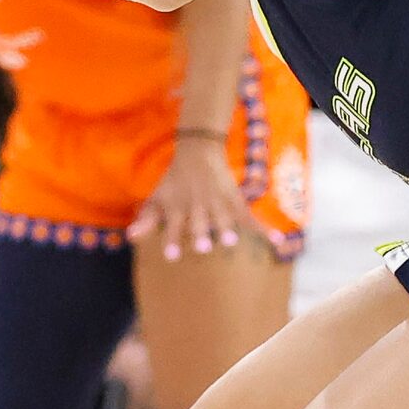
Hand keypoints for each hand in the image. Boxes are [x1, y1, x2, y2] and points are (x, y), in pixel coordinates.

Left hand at [130, 140, 252, 262]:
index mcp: (178, 208)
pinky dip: (264, 229)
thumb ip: (146, 220)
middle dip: (201, 234)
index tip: (172, 257)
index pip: (172, 226)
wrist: (198, 152)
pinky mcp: (235, 202)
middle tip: (202, 247)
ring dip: (227, 229)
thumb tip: (130, 237)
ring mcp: (218, 204)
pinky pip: (250, 217)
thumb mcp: (157, 199)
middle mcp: (198, 207)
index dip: (172, 240)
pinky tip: (278, 242)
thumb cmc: (174, 182)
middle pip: (199, 223)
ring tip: (230, 241)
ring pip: (223, 218)